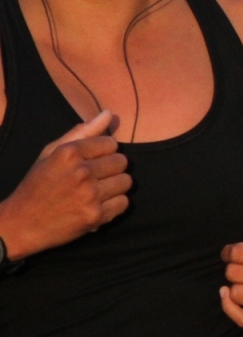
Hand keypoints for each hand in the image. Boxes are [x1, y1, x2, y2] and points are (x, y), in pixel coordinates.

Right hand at [0, 111, 130, 258]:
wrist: (22, 223)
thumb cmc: (38, 185)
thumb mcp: (52, 153)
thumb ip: (82, 132)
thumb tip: (109, 113)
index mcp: (69, 152)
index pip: (111, 143)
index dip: (103, 152)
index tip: (92, 161)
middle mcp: (81, 172)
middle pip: (122, 162)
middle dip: (111, 168)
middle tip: (95, 177)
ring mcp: (90, 195)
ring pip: (126, 182)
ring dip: (115, 187)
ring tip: (96, 191)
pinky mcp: (96, 215)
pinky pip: (124, 203)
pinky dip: (114, 205)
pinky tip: (97, 205)